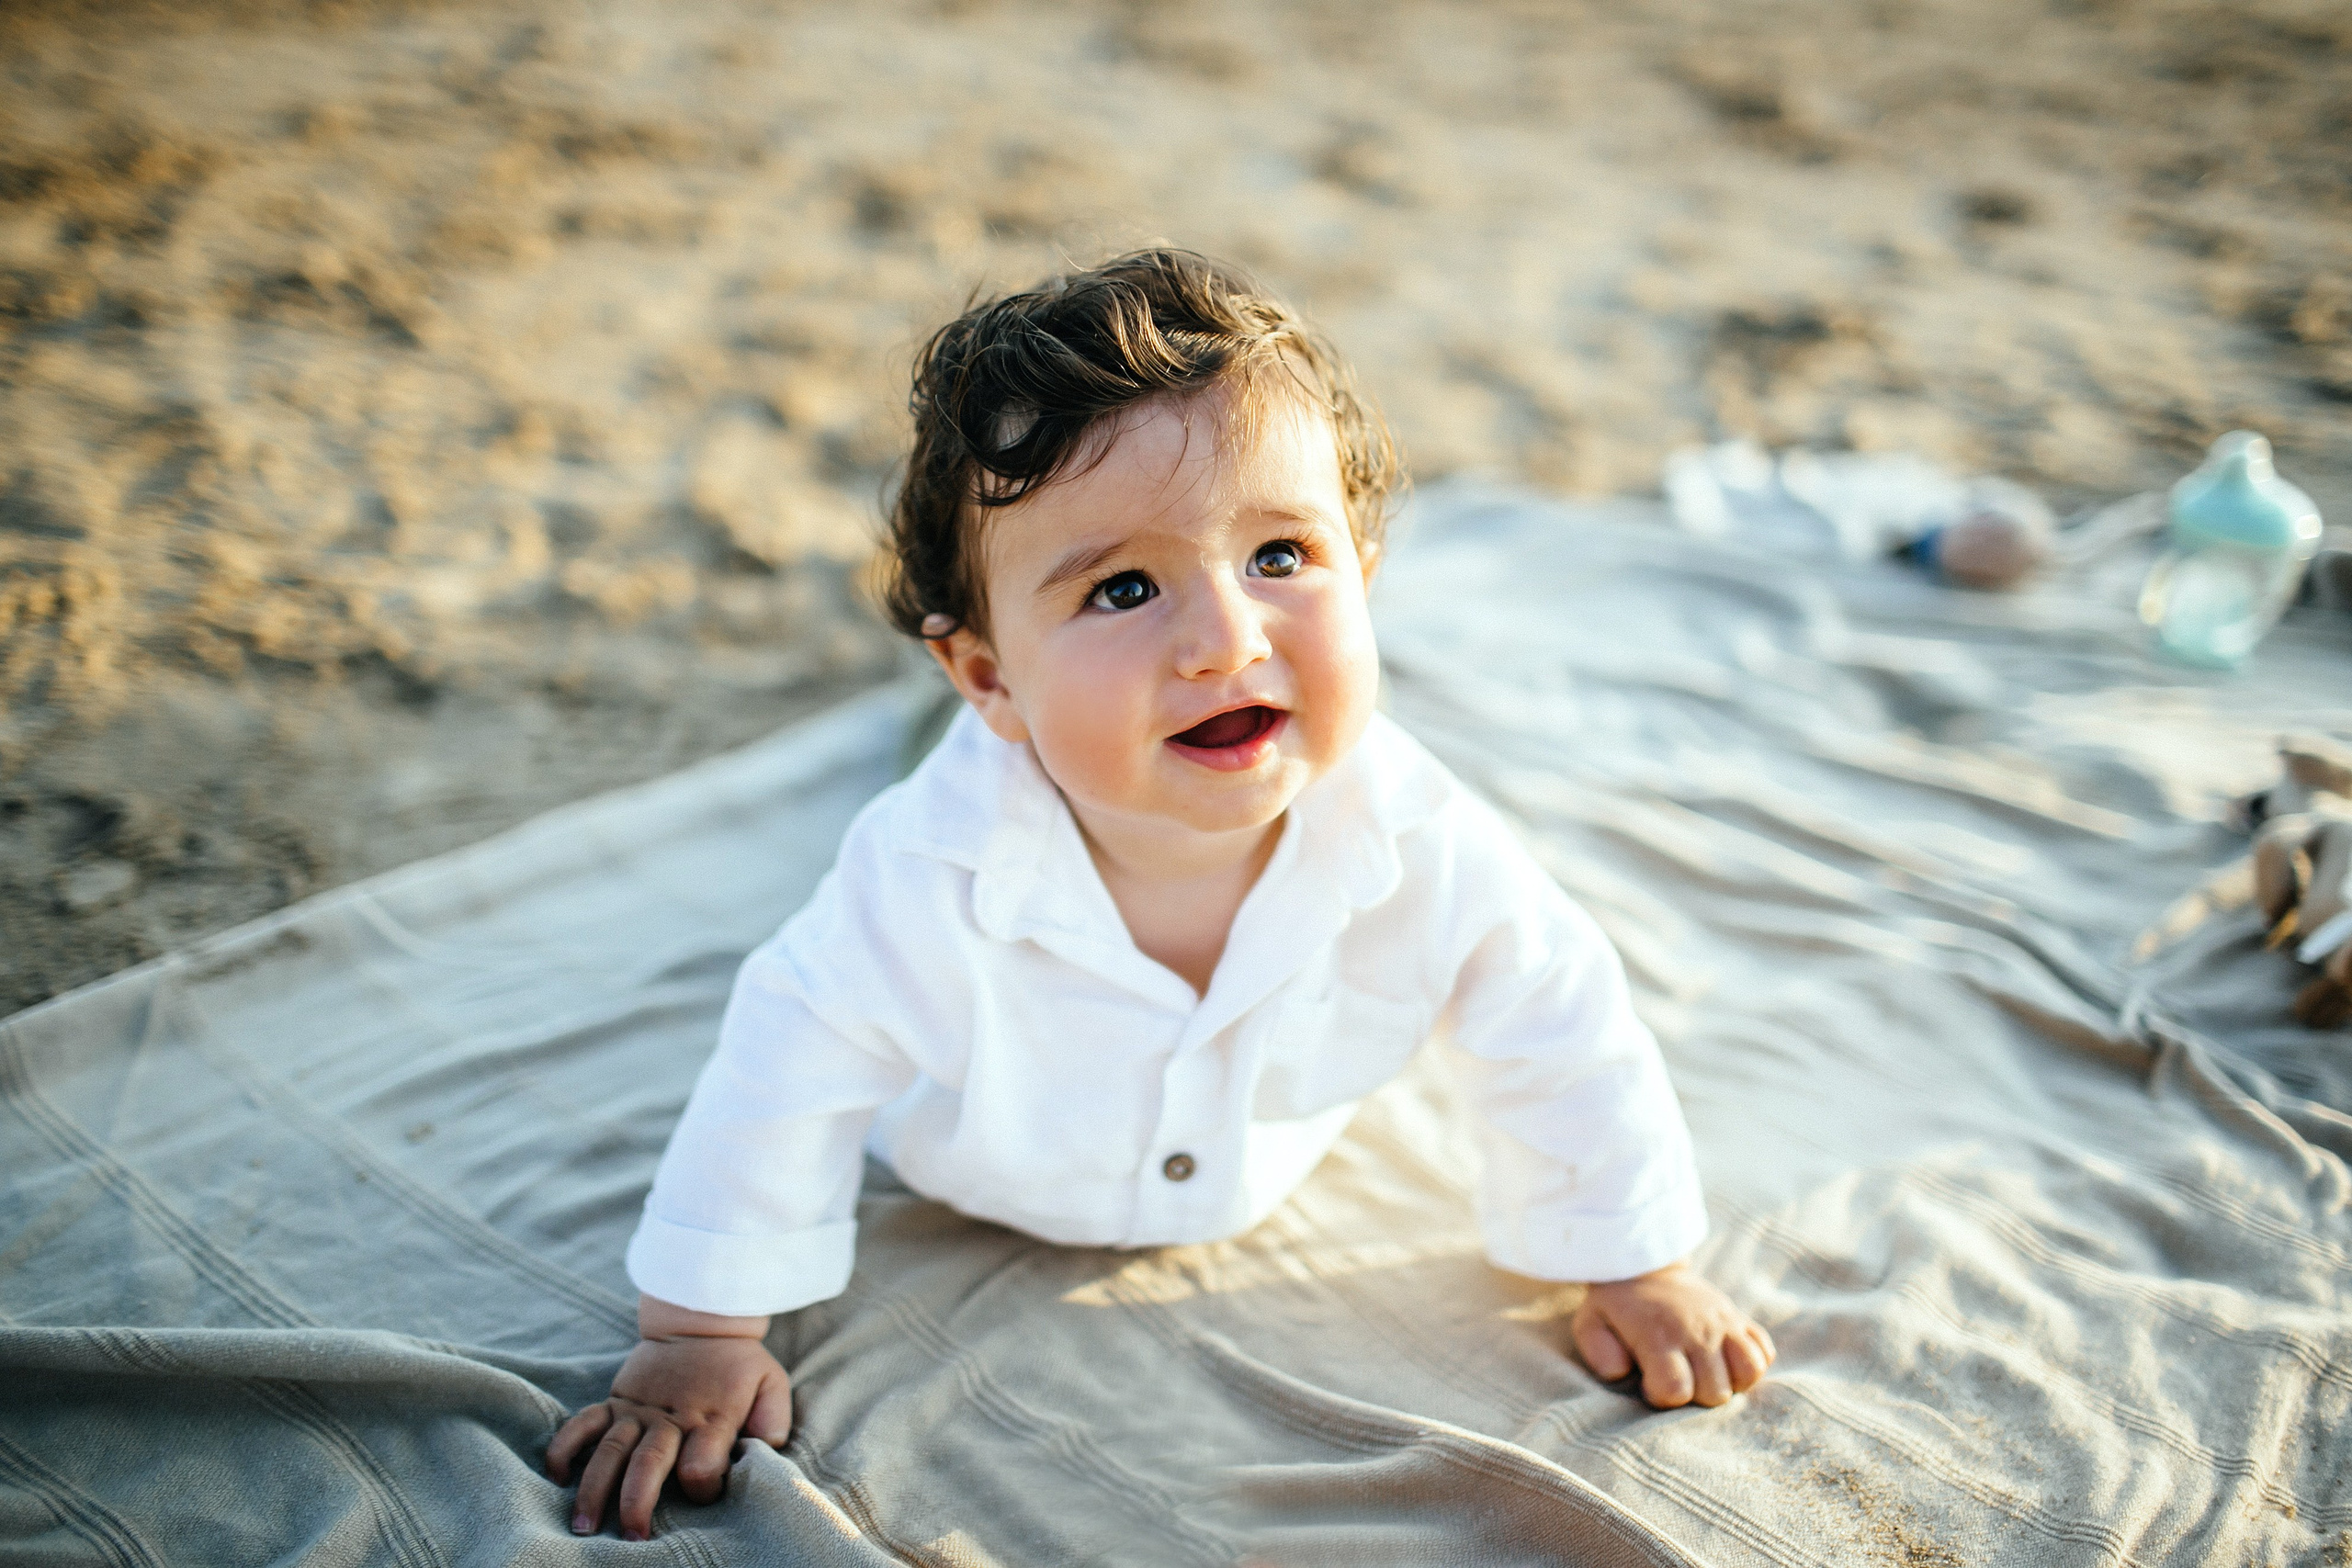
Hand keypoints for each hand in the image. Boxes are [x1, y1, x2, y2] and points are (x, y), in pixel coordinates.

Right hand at [545, 1298, 792, 1540]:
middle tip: (630, 1538)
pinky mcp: (617, 1400)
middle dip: (636, 1504)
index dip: (704, 1486)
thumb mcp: (771, 1384)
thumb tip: (765, 1453)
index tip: (706, 1493)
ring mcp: (638, 1410)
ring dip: (595, 1488)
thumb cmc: (739, 1363)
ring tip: (583, 1525)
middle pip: (649, 1464)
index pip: (701, 1466)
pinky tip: (556, 1474)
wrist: (701, 1321)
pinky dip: (566, 1446)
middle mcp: (671, 1418)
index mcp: (711, 1418)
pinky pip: (584, 1423)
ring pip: (611, 1451)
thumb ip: (773, 1420)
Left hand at [1571, 1261, 1774, 1408]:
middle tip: (1677, 1375)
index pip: (1676, 1390)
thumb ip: (1600, 1354)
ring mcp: (1723, 1322)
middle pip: (1715, 1391)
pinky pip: (1764, 1352)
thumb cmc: (1617, 1306)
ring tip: (1703, 1373)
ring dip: (1727, 1382)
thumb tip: (1623, 1374)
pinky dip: (1751, 1364)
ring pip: (1748, 1373)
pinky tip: (1726, 1361)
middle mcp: (1697, 1330)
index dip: (1662, 1397)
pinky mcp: (1739, 1318)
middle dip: (1694, 1394)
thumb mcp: (1590, 1324)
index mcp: (1659, 1335)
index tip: (1649, 1383)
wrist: (1645, 1264)